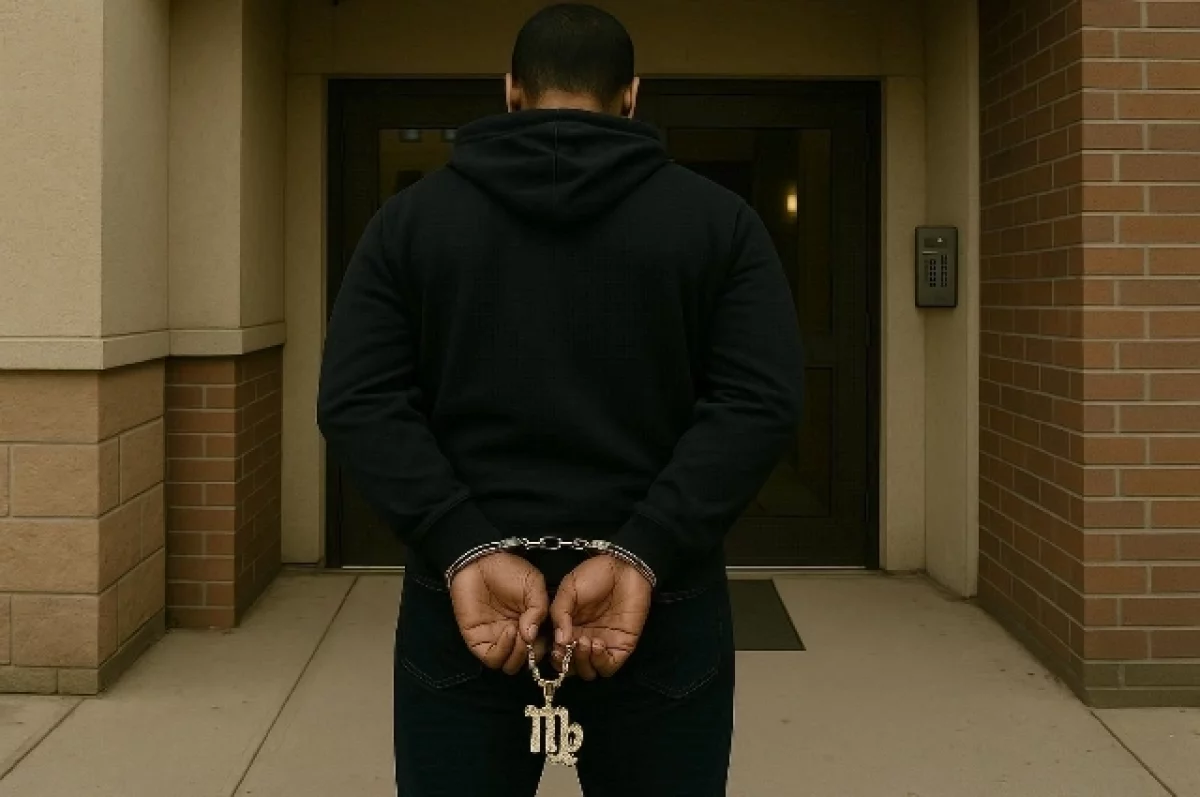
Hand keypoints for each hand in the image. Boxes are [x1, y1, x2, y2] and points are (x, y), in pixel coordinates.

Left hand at [449, 552, 548, 674]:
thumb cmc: (508, 570)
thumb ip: (540, 610)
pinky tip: (508, 631)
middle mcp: (514, 635)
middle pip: (526, 662)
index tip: (548, 637)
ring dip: (518, 654)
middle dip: (531, 654)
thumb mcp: (534, 584)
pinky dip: (503, 651)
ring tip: (518, 633)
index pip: (541, 648)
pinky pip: (492, 659)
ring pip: (510, 665)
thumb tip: (532, 636)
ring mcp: (496, 639)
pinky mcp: (478, 640)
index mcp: (530, 624)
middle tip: (530, 637)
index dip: (546, 647)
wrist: (480, 561)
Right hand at [550, 555, 651, 679]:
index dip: (554, 655)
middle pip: (571, 668)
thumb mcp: (568, 589)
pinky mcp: (621, 647)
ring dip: (583, 662)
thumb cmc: (595, 574)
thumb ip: (559, 614)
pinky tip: (597, 643)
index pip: (557, 654)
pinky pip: (608, 667)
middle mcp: (583, 639)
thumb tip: (558, 641)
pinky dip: (599, 662)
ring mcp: (602, 645)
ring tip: (585, 641)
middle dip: (567, 662)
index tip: (556, 645)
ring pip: (588, 672)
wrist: (624, 568)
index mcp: (568, 628)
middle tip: (570, 645)